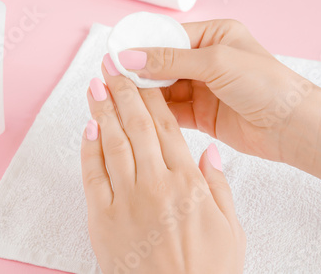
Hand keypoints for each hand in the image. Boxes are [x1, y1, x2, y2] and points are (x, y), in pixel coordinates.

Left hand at [80, 62, 245, 272]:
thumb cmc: (208, 271)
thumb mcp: (231, 227)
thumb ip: (218, 184)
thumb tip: (207, 151)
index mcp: (188, 183)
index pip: (166, 127)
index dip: (151, 97)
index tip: (141, 75)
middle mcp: (156, 185)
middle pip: (137, 126)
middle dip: (123, 92)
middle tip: (112, 67)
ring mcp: (127, 201)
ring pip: (113, 143)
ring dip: (103, 111)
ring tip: (97, 86)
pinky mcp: (103, 219)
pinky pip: (93, 176)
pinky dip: (89, 149)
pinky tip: (89, 128)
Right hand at [114, 19, 316, 164]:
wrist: (291, 126)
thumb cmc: (265, 84)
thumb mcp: (216, 62)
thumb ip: (171, 60)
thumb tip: (131, 57)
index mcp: (214, 36)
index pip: (169, 38)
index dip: (142, 47)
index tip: (116, 55)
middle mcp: (206, 60)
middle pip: (162, 64)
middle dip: (140, 72)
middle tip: (112, 78)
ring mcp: (203, 88)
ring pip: (164, 88)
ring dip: (145, 93)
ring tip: (118, 96)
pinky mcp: (201, 113)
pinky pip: (171, 110)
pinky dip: (155, 112)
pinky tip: (137, 113)